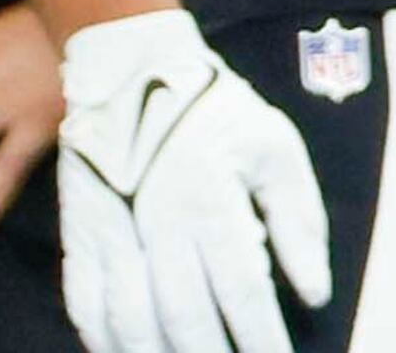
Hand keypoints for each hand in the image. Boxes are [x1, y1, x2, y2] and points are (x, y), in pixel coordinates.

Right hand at [56, 12, 331, 352]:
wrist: (132, 71)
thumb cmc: (214, 111)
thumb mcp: (275, 147)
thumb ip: (300, 221)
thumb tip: (314, 290)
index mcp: (212, 200)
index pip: (242, 289)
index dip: (260, 337)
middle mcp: (159, 221)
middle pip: (184, 316)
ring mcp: (113, 230)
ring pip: (130, 320)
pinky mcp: (81, 232)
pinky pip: (84, 301)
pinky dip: (102, 338)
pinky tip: (125, 352)